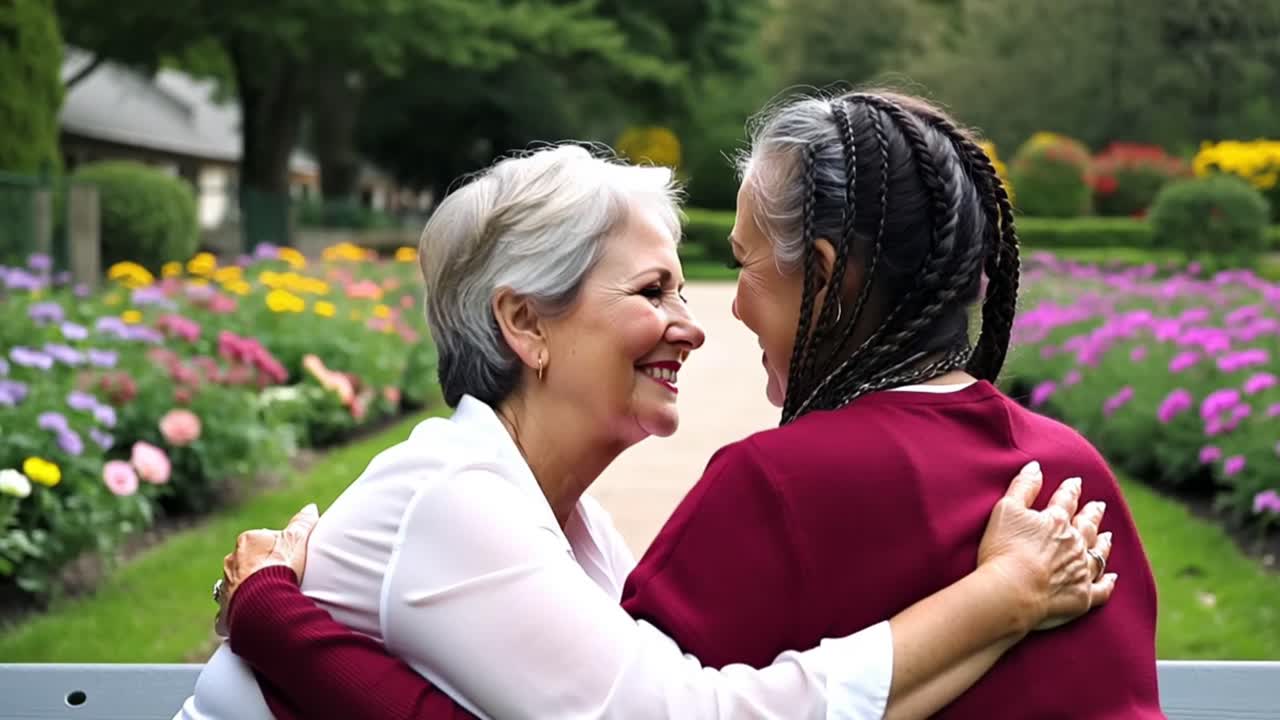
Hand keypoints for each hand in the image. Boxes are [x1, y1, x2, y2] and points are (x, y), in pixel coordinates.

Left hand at [213, 503, 318, 635]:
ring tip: (269, 598)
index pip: (260, 541)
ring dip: (248, 590)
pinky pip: (231, 612)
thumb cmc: (282, 566)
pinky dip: (238, 614)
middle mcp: (231, 563)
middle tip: (281, 579)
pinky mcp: (226, 612)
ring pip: (237, 586)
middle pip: (246, 563)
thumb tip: (311, 508)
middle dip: (258, 569)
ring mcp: (227, 588)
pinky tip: (251, 617)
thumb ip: (303, 522)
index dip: (275, 550)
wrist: (267, 599)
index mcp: (246, 542)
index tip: (289, 559)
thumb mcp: (298, 539)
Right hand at [977, 462, 1116, 633]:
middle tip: (1099, 506)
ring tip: (1108, 536)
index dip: (1071, 490)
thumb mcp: (1006, 510)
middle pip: (1088, 525)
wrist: (1011, 591)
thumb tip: (1036, 467)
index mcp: (1056, 522)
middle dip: (1093, 514)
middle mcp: (1074, 544)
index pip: (1066, 500)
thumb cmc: (1003, 549)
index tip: (1076, 482)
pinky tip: (1112, 578)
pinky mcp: (1082, 596)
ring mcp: (1081, 571)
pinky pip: (1102, 588)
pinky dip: (1108, 582)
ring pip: (1098, 554)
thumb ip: (1022, 487)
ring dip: (1103, 544)